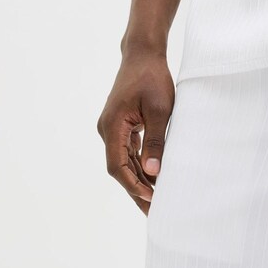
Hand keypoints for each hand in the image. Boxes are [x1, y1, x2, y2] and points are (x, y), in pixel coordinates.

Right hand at [97, 50, 175, 214]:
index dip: (133, 185)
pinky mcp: (122, 128)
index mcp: (112, 126)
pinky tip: (154, 182)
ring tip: (157, 202)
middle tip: (155, 213)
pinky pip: (129, 154)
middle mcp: (108, 130)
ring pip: (125, 164)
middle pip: (120, 170)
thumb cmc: (152, 77)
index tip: (150, 199)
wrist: (143, 55)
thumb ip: (156, 141)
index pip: (118, 166)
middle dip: (137, 191)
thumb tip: (153, 171)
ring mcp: (113, 130)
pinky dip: (141, 169)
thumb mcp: (160, 110)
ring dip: (140, 182)